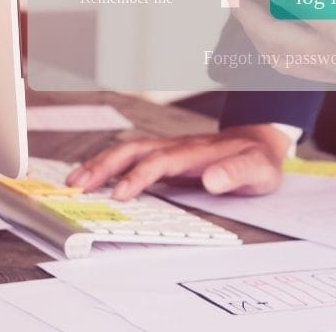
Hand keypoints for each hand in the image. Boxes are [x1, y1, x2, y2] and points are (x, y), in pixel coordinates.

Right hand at [65, 124, 290, 200]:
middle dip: (105, 165)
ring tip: (75, 180)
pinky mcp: (166, 155)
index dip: (139, 176)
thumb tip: (212, 180)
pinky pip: (132, 156)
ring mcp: (170, 148)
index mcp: (196, 152)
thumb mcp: (257, 169)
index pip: (160, 161)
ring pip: (129, 150)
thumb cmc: (257, 159)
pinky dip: (109, 163)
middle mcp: (177, 146)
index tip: (119, 193)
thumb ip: (237, 173)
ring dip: (101, 163)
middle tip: (79, 184)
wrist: (260, 142)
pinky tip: (93, 174)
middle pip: (134, 150)